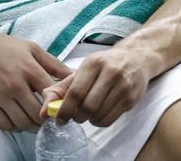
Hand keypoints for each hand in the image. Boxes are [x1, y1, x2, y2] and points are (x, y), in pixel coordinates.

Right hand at [0, 28, 70, 131]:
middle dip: (48, 118)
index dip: (60, 102)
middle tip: (51, 117)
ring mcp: (1, 96)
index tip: (63, 104)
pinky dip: (15, 127)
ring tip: (37, 120)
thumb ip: (53, 64)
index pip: (51, 94)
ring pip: (23, 122)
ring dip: (33, 126)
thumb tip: (73, 74)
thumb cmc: (3, 46)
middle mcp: (16, 85)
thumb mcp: (31, 48)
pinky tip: (20, 120)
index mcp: (29, 69)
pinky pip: (5, 124)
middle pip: (38, 113)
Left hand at [38, 47, 159, 127]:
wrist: (136, 59)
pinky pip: (110, 119)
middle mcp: (111, 72)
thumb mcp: (81, 71)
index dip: (65, 110)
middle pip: (88, 106)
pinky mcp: (131, 98)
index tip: (59, 120)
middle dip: (77, 116)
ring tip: (88, 113)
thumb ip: (59, 89)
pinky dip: (100, 122)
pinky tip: (99, 114)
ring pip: (99, 114)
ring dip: (89, 120)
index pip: (76, 92)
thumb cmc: (103, 66)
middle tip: (75, 116)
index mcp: (93, 63)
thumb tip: (44, 111)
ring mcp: (123, 85)